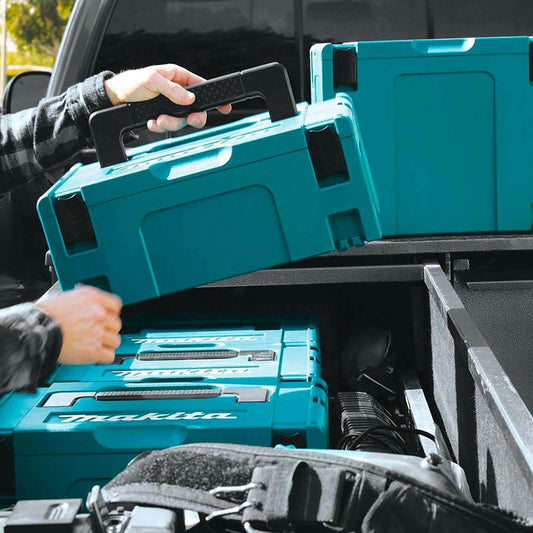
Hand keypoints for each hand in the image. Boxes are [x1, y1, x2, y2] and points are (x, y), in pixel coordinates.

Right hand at [36, 285, 121, 364]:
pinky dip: (102, 357)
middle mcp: (98, 313)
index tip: (107, 320)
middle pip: (116, 324)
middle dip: (107, 330)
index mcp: (92, 297)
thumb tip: (93, 305)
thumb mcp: (67, 298)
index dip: (111, 314)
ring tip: (92, 344)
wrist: (34, 332)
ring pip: (115, 340)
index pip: (116, 305)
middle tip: (94, 334)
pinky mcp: (94, 350)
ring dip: (105, 344)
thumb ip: (85, 302)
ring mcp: (97, 331)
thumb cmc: (45, 316)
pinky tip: (93, 354)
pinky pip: (110, 355)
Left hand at [104, 64, 231, 132]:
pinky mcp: (163, 117)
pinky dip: (160, 127)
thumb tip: (190, 98)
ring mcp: (171, 106)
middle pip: (196, 110)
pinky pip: (169, 127)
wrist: (115, 98)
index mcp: (179, 77)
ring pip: (182, 121)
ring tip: (158, 119)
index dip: (214, 97)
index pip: (202, 87)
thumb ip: (172, 89)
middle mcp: (178, 93)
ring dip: (171, 123)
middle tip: (188, 120)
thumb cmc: (132, 82)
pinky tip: (151, 122)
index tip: (224, 107)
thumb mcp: (152, 79)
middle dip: (190, 118)